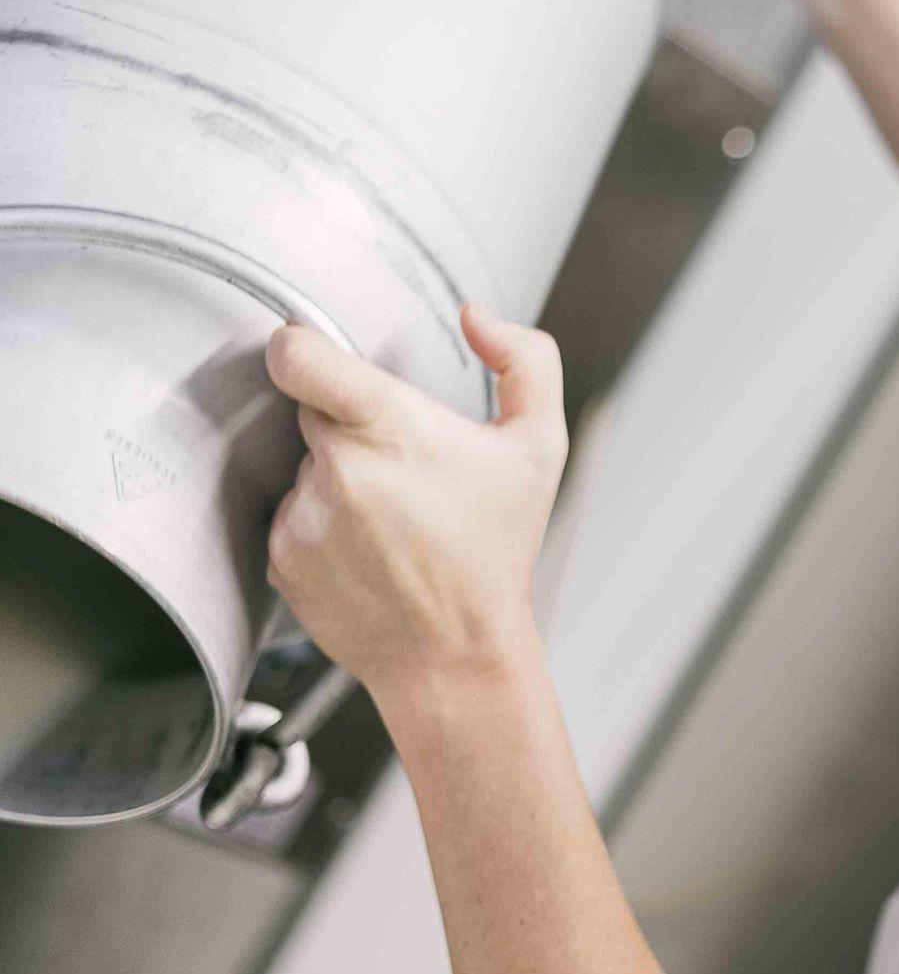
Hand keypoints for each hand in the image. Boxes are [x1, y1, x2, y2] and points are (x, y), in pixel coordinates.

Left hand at [263, 306, 569, 700]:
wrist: (455, 656)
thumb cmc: (497, 554)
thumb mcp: (541, 448)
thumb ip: (526, 360)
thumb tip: (476, 317)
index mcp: (388, 426)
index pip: (296, 353)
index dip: (303, 345)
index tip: (321, 358)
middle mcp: (335, 467)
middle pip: (311, 410)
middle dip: (350, 426)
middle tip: (403, 465)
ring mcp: (302, 516)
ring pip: (305, 467)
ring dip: (339, 481)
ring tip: (394, 522)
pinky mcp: (281, 556)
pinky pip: (293, 517)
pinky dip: (324, 527)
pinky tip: (371, 552)